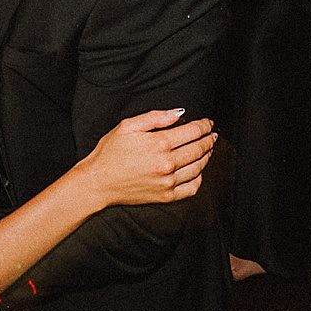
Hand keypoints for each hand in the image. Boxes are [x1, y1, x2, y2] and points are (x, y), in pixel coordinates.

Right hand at [78, 108, 215, 206]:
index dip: (204, 126)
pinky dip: (199, 177)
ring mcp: (168, 182)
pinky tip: (197, 170)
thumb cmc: (110, 152)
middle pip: (199, 149)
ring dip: (207, 156)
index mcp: (159, 143)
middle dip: (209, 139)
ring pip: (199, 167)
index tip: (209, 123)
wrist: (98, 182)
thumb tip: (179, 114)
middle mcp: (167, 164)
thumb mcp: (128, 126)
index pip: (193, 132)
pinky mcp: (166, 196)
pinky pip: (192, 187)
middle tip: (212, 135)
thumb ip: (155, 117)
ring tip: (207, 149)